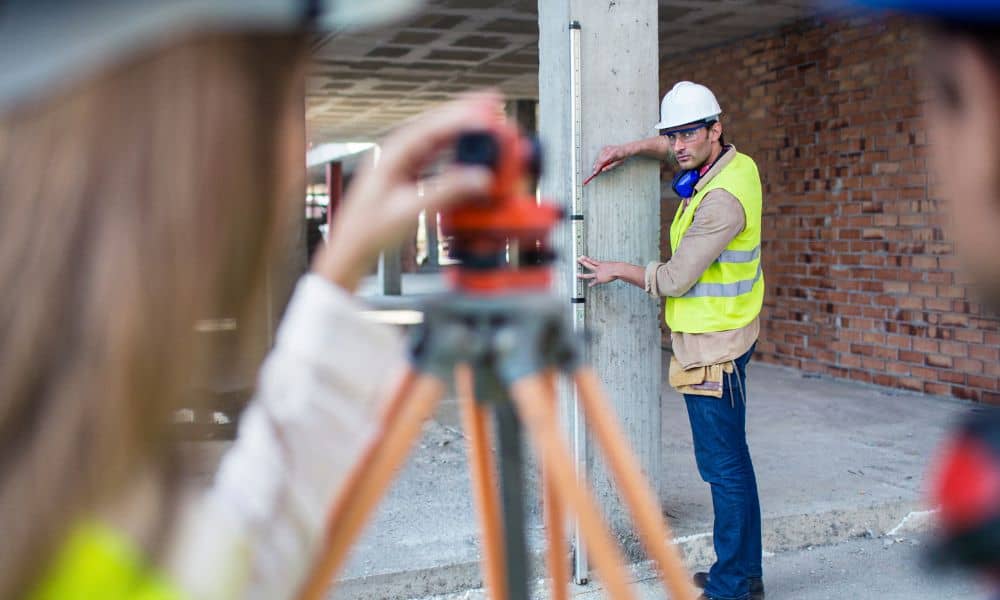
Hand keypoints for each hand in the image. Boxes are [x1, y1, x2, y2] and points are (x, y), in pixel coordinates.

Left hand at [314, 92, 499, 290]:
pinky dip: (456, 146)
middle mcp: (398, 151)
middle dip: (466, 110)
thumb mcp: (409, 210)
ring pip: (438, 135)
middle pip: (437, 123)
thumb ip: (446, 192)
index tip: (487, 115)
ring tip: (488, 116)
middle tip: (494, 101)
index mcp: (393, 153)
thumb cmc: (370, 229)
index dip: (463, 118)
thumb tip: (479, 179)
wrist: (352, 247)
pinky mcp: (408, 173)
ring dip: (463, 126)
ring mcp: (402, 160)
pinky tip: (470, 144)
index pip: (433, 126)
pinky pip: (436, 152)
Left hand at [576, 255, 618, 287]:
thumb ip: (610, 266)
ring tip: (577, 275)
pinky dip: (592, 284)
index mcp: (601, 264)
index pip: (592, 261)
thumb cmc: (618, 267)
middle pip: (588, 265)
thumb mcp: (613, 264)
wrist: (618, 270)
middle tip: (577, 260)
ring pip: (589, 275)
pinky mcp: (600, 279)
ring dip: (582, 275)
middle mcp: (598, 269)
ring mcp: (598, 274)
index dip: (586, 258)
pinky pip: (595, 282)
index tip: (582, 256)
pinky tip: (589, 285)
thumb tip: (613, 267)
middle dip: (582, 262)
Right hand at [585, 144, 629, 183]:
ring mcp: (606, 148)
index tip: (595, 173)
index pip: (602, 162)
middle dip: (596, 166)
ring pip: (599, 157)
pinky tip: (600, 162)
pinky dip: (599, 159)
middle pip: (599, 159)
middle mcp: (608, 150)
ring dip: (597, 163)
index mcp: (612, 154)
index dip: (598, 168)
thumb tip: (603, 170)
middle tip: (595, 172)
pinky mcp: (605, 147)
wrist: (625, 149)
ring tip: (597, 168)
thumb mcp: (617, 163)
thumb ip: (610, 166)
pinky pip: (600, 154)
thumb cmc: (622, 156)